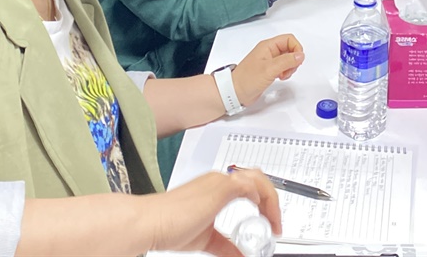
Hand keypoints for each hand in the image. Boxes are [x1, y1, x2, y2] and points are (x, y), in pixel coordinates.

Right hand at [144, 168, 281, 255]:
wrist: (151, 222)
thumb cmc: (168, 225)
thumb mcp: (206, 238)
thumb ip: (225, 245)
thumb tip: (239, 256)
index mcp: (215, 186)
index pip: (248, 185)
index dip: (263, 202)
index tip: (269, 223)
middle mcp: (219, 179)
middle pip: (257, 177)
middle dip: (271, 198)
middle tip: (276, 222)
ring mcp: (219, 181)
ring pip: (257, 179)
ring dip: (270, 199)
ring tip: (274, 220)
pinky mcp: (219, 188)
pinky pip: (249, 185)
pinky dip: (261, 197)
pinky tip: (262, 212)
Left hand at [231, 34, 304, 106]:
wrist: (235, 92)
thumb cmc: (246, 79)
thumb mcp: (269, 69)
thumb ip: (286, 61)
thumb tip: (300, 55)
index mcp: (267, 46)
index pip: (289, 39)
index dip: (296, 48)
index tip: (297, 60)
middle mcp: (269, 51)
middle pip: (290, 48)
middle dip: (294, 59)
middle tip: (289, 69)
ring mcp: (269, 61)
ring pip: (288, 58)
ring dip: (290, 67)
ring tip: (284, 75)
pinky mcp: (269, 70)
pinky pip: (283, 67)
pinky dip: (286, 72)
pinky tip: (281, 78)